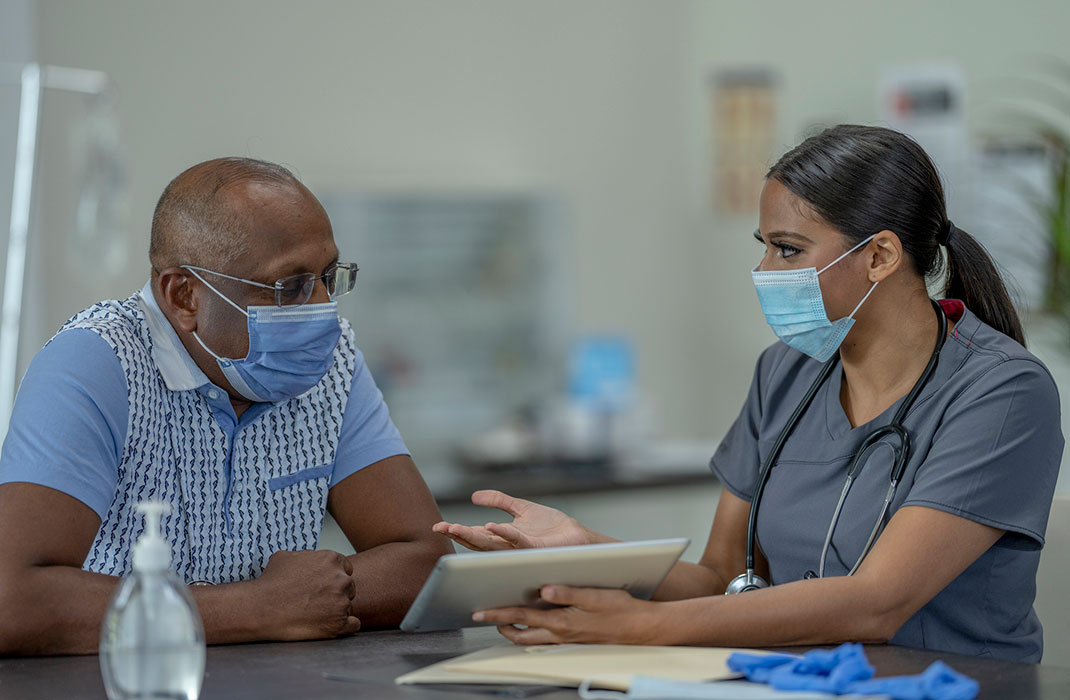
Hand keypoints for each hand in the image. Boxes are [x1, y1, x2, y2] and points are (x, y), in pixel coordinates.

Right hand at [254, 550, 359, 640]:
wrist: (260, 609)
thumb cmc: (270, 583)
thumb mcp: (286, 556)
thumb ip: (307, 556)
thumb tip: (309, 558)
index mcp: (332, 560)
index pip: (347, 568)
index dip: (334, 578)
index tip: (323, 587)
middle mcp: (341, 579)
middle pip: (349, 587)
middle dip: (336, 594)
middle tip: (317, 602)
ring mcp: (341, 601)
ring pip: (349, 606)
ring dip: (337, 610)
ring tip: (315, 614)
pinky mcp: (339, 623)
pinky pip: (353, 625)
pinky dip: (344, 627)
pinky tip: (329, 626)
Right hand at [431, 490, 591, 550]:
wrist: (577, 536)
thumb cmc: (552, 527)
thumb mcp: (521, 508)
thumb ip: (499, 500)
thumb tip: (474, 496)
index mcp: (503, 537)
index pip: (475, 535)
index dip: (457, 531)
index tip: (438, 526)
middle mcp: (508, 546)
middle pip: (478, 542)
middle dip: (458, 535)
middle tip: (440, 529)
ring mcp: (520, 550)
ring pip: (492, 545)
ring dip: (473, 537)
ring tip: (455, 529)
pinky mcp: (534, 548)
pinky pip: (516, 541)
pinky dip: (503, 533)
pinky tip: (490, 526)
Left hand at [473, 585, 659, 644]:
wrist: (642, 628)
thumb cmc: (620, 610)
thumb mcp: (595, 596)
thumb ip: (568, 593)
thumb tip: (543, 589)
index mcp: (561, 621)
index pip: (521, 617)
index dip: (498, 614)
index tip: (480, 612)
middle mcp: (560, 634)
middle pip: (520, 634)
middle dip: (501, 626)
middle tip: (485, 616)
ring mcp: (566, 640)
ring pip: (531, 640)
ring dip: (515, 631)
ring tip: (505, 621)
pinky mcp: (574, 640)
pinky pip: (545, 640)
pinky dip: (532, 632)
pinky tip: (533, 624)